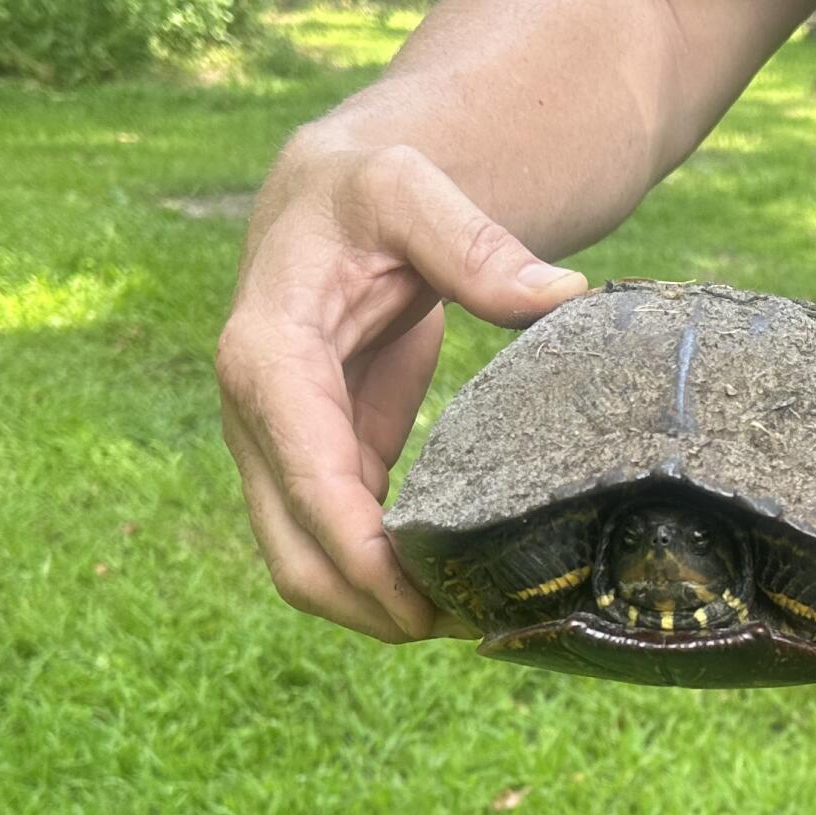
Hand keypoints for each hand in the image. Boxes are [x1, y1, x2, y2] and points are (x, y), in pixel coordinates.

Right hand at [215, 139, 587, 639]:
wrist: (326, 200)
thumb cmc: (365, 188)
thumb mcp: (411, 189)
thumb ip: (476, 243)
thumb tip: (560, 295)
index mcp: (266, 355)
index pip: (304, 477)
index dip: (357, 551)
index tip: (424, 598)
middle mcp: (255, 415)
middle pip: (294, 552)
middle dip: (372, 605)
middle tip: (470, 626)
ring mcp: (278, 448)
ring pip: (306, 566)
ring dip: (376, 608)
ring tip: (471, 622)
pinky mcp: (316, 463)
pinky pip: (336, 545)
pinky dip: (385, 580)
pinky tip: (454, 592)